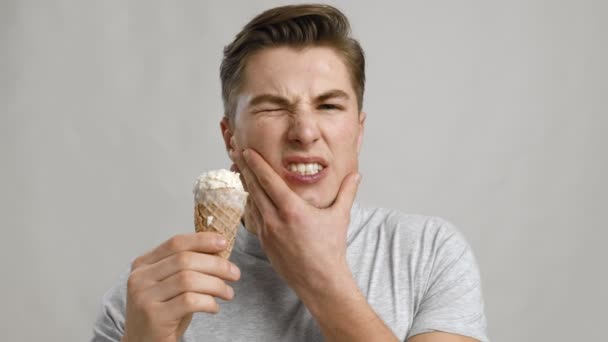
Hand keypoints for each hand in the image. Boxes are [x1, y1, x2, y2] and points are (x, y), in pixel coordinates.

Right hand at [122, 232, 240, 341]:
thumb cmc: (163, 312)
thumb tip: (219, 251)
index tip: (224, 243)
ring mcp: (144, 297)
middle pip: (185, 260)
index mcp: (143, 264)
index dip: (202, 240)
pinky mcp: (154, 317)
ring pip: (189, 280)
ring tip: (228, 293)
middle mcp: (139, 278)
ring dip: (216, 285)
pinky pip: (189, 302)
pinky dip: (208, 302)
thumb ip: (187, 267)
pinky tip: (214, 308)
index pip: (176, 243)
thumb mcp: (171, 285)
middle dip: (216, 265)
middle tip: (235, 273)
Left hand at [230, 145, 360, 297]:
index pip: (269, 180)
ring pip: (251, 202)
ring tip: (237, 169)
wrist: (320, 281)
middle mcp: (275, 219)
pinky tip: (249, 195)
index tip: (246, 150)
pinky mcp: (264, 242)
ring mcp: (267, 232)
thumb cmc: (331, 249)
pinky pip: (254, 217)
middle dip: (243, 167)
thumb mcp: (340, 217)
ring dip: (244, 184)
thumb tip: (357, 175)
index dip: (256, 163)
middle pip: (253, 187)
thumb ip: (347, 192)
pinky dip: (250, 203)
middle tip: (234, 151)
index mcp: (292, 209)